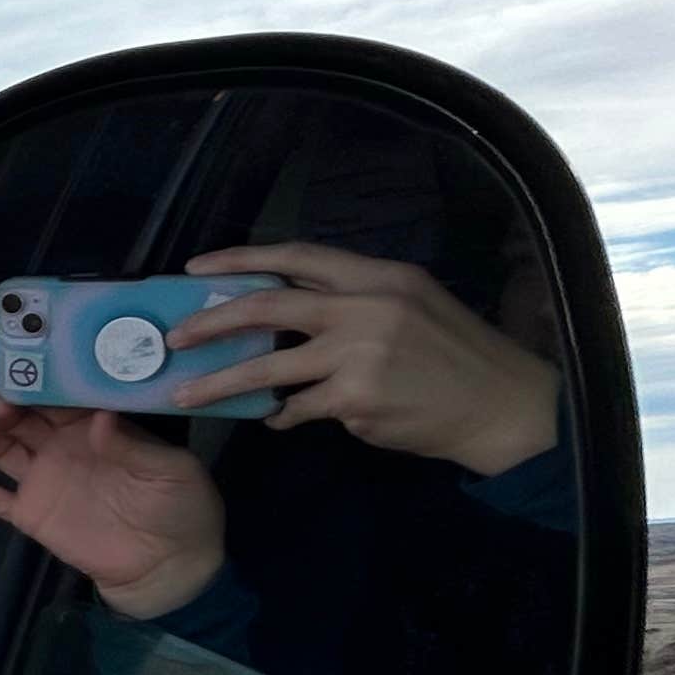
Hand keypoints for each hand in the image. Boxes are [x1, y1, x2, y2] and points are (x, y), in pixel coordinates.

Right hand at [0, 375, 228, 617]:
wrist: (166, 567)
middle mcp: (65, 446)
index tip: (22, 362)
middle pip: (27, 415)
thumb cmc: (180, 508)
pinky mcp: (31, 513)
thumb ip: (133, 445)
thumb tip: (99, 418)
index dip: (43, 379)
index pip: (64, 396)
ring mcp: (45, 479)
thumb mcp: (171, 469)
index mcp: (99, 428)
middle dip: (8, 400)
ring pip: (6, 448)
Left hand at [166, 243, 560, 475]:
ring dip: (220, 384)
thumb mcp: (410, 305)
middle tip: (174, 337)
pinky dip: (282, 415)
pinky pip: (298, 408)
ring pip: (268, 367)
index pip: (296, 255)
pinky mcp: (356, 398)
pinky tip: (279, 420)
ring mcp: (360, 353)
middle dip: (211, 321)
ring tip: (185, 395)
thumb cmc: (452, 355)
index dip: (240, 259)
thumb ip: (351, 301)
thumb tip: (280, 312)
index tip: (196, 269)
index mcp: (377, 276)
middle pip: (268, 304)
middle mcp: (366, 306)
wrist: (500, 404)